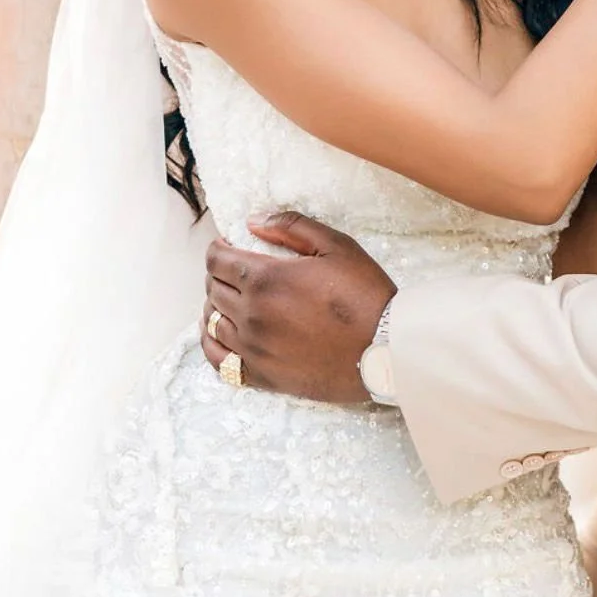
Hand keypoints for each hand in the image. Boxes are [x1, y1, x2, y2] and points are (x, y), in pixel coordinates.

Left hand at [201, 214, 394, 402]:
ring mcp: (253, 349)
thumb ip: (291, 227)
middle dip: (220, 274)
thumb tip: (253, 221)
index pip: (217, 260)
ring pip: (211, 323)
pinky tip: (222, 334)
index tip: (228, 246)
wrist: (385, 350)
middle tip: (237, 270)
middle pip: (213, 288)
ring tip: (231, 299)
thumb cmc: (364, 294)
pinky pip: (219, 361)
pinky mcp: (262, 376)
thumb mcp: (337, 245)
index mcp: (265, 279)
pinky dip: (213, 343)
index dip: (219, 249)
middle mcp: (251, 314)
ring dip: (216, 305)